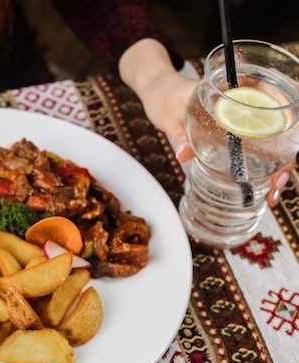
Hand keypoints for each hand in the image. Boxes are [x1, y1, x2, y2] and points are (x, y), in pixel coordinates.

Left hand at [119, 39, 289, 206]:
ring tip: (272, 192)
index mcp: (234, 89)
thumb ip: (178, 132)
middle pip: (277, 128)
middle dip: (284, 157)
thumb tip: (184, 154)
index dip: (284, 128)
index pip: (272, 104)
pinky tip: (260, 186)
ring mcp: (240, 119)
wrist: (158, 91)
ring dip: (275, 166)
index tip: (284, 151)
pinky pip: (252, 149)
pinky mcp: (233, 133)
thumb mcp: (170, 114)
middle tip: (278, 182)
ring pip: (269, 142)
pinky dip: (259, 167)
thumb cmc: (166, 95)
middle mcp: (244, 102)